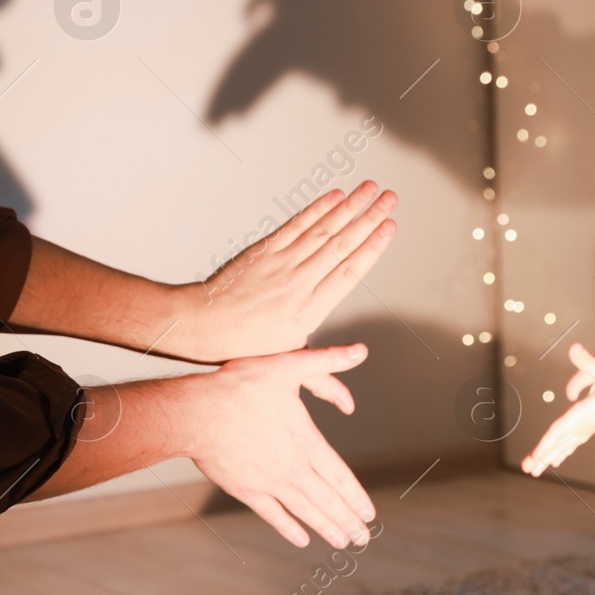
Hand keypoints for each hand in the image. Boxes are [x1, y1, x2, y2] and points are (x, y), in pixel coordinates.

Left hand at [171, 182, 397, 362]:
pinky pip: (296, 225)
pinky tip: (335, 195)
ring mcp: (281, 263)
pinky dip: (317, 208)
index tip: (390, 228)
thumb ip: (322, 379)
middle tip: (392, 197)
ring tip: (372, 187)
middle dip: (369, 218)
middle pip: (341, 244)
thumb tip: (348, 407)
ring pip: (322, 230)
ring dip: (350, 206)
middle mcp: (298, 283)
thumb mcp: (288, 365)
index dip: (372, 247)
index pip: (348, 272)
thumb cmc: (247, 350)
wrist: (202, 327)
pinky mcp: (264, 250)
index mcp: (309, 311)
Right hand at [181, 343, 376, 548]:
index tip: (369, 514)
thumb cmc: (238, 385)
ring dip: (326, 528)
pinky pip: (273, 515)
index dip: (355, 496)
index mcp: (305, 440)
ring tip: (344, 542)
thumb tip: (361, 350)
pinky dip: (289, 528)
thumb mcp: (287, 364)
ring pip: (305, 510)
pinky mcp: (245, 489)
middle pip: (326, 499)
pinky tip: (302, 539)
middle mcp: (291, 466)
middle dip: (347, 520)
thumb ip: (327, 359)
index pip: (339, 475)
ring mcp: (268, 481)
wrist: (195, 412)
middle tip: (364, 538)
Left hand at [521, 343, 594, 475]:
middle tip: (527, 469)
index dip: (547, 442)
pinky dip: (561, 452)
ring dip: (548, 457)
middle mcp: (583, 425)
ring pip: (564, 446)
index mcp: (584, 414)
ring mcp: (586, 429)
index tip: (536, 455)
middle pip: (559, 442)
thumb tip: (573, 348)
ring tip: (533, 470)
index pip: (561, 430)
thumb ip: (588, 361)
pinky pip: (571, 444)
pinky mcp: (589, 428)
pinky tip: (553, 460)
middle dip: (542, 456)